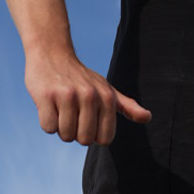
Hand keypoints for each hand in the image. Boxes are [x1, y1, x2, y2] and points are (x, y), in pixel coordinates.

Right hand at [25, 50, 150, 145]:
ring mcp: (67, 95)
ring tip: (60, 107)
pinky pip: (48, 127)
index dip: (93, 134)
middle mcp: (89, 96)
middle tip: (72, 113)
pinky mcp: (45, 96)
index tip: (88, 117)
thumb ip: (127, 106)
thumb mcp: (107, 89)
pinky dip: (47, 121)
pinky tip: (49, 104)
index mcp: (106, 98)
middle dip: (76, 132)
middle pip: (84, 140)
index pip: (104, 139)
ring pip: (66, 135)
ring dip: (61, 127)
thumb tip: (148, 117)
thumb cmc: (81, 78)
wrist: (52, 53)